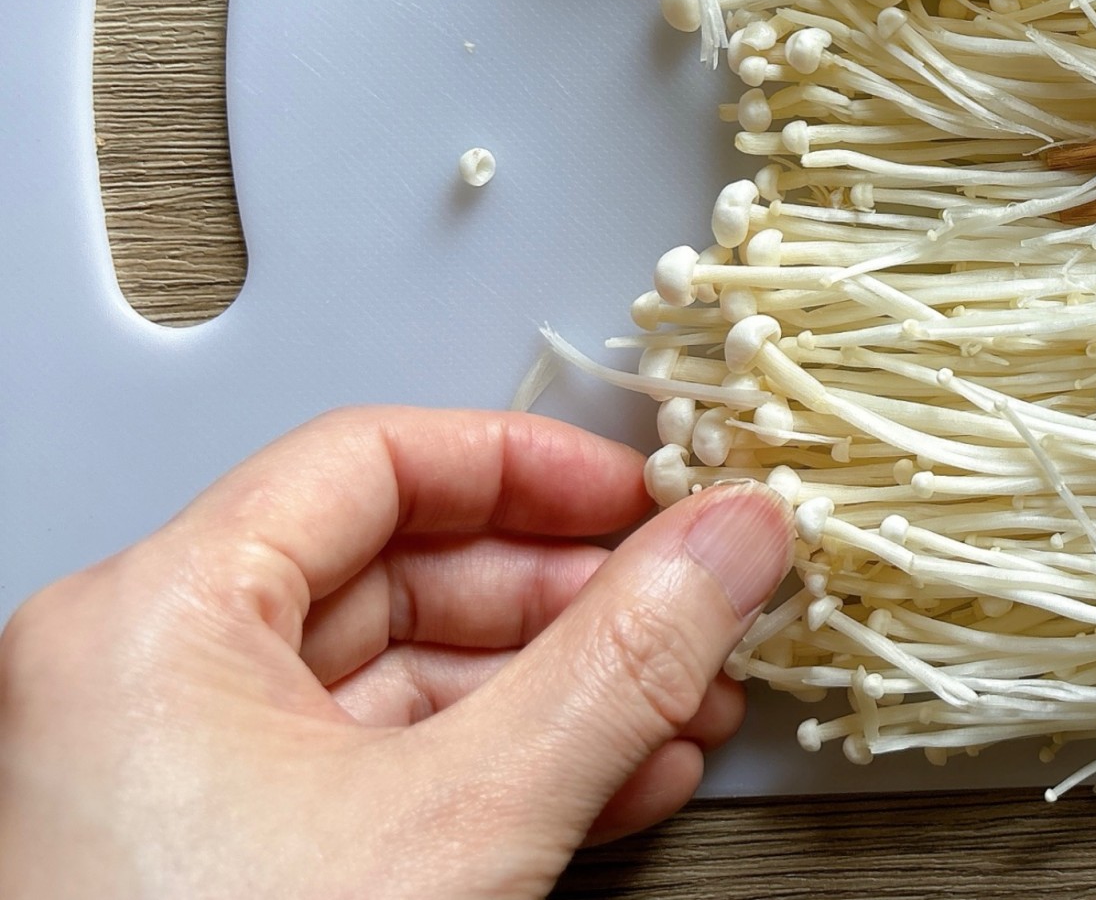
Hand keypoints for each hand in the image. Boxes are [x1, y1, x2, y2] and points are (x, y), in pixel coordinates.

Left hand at [0, 407, 789, 898]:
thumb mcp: (466, 818)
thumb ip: (622, 661)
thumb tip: (727, 545)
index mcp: (152, 622)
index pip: (372, 460)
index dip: (532, 465)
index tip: (647, 493)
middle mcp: (144, 686)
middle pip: (402, 573)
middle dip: (575, 601)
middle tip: (693, 609)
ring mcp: (178, 787)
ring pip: (407, 685)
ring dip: (564, 693)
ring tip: (682, 711)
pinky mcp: (224, 871)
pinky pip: (384, 777)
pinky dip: (506, 771)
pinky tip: (615, 782)